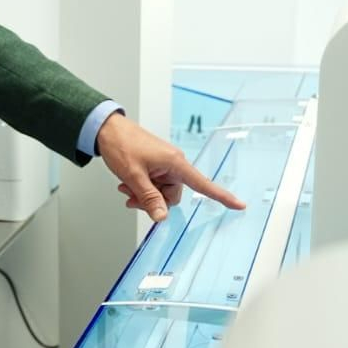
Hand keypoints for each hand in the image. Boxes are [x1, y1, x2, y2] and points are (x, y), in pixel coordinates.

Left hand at [95, 112, 245, 220]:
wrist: (107, 129)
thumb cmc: (121, 145)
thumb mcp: (133, 176)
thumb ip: (149, 197)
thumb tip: (162, 217)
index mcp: (175, 163)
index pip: (203, 184)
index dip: (222, 196)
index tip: (240, 205)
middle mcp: (174, 164)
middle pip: (173, 195)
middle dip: (152, 201)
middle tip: (131, 197)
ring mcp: (164, 165)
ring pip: (161, 193)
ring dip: (144, 195)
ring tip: (126, 187)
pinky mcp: (156, 166)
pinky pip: (154, 185)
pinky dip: (142, 189)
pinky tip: (127, 185)